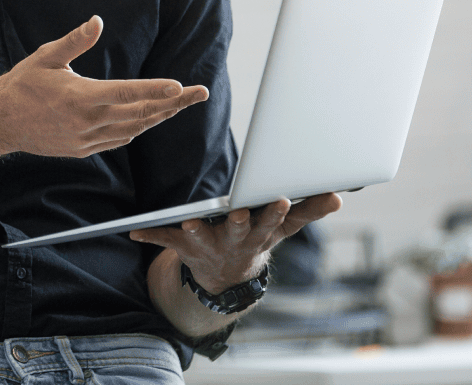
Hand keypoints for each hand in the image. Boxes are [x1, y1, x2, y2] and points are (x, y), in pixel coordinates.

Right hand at [0, 16, 208, 157]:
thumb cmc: (23, 84)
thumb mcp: (46, 56)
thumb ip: (75, 40)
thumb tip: (97, 21)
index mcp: (81, 97)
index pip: (128, 93)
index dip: (156, 89)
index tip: (180, 85)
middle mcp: (88, 121)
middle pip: (141, 113)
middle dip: (174, 103)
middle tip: (200, 92)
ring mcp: (87, 139)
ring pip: (134, 129)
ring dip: (160, 116)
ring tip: (181, 103)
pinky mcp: (83, 149)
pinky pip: (118, 140)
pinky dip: (138, 128)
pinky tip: (150, 119)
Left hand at [130, 192, 342, 292]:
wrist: (226, 276)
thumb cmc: (257, 236)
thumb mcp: (285, 227)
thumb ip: (310, 211)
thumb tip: (338, 196)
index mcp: (260, 232)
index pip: (272, 221)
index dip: (276, 210)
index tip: (282, 197)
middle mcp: (235, 240)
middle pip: (239, 230)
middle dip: (240, 222)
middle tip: (240, 212)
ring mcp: (210, 244)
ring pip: (202, 237)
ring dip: (196, 231)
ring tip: (190, 222)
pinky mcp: (184, 245)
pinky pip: (165, 239)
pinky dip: (150, 234)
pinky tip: (134, 230)